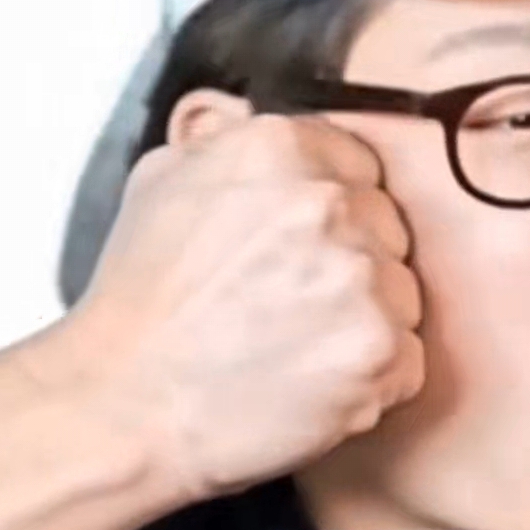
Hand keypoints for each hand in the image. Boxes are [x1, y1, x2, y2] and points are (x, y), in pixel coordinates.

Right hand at [39, 112, 424, 502]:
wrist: (122, 407)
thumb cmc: (138, 304)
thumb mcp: (162, 180)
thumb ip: (229, 140)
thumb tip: (259, 122)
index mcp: (280, 148)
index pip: (360, 167)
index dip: (336, 212)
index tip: (305, 248)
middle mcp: (328, 202)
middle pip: (388, 230)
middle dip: (353, 264)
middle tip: (292, 304)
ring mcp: (361, 278)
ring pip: (403, 295)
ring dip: (365, 322)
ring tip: (296, 349)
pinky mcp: (380, 351)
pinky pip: (408, 360)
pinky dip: (372, 379)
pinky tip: (314, 384)